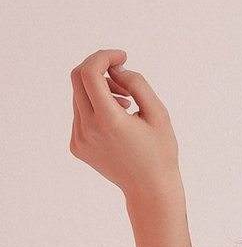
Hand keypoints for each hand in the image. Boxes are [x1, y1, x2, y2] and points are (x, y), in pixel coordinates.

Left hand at [69, 49, 182, 203]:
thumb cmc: (160, 152)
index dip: (103, 56)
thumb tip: (116, 69)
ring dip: (100, 90)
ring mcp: (79, 139)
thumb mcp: (159, 114)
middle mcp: (87, 129)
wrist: (150, 190)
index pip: (89, 72)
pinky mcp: (77, 146)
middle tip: (122, 76)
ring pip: (79, 96)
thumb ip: (137, 84)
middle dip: (100, 69)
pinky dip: (96, 108)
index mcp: (108, 120)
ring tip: (126, 103)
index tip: (122, 57)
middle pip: (78, 79)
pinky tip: (118, 121)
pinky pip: (80, 114)